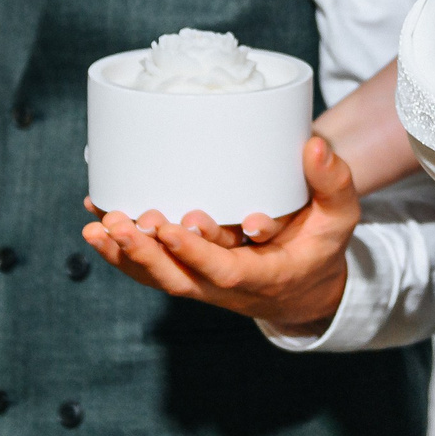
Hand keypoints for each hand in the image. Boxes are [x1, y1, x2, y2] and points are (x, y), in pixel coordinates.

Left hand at [82, 135, 360, 333]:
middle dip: (146, 252)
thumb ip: (333, 182)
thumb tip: (313, 146)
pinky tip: (94, 226)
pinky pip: (149, 272)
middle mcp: (228, 289)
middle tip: (120, 222)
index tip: (172, 226)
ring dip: (124, 254)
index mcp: (267, 276)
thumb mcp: (340, 217)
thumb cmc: (321, 245)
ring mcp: (204, 287)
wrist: (307, 288)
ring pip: (158, 279)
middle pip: (179, 280)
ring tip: (96, 225)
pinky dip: (119, 252)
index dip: (195, 253)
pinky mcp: (189, 277)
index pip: (225, 272)